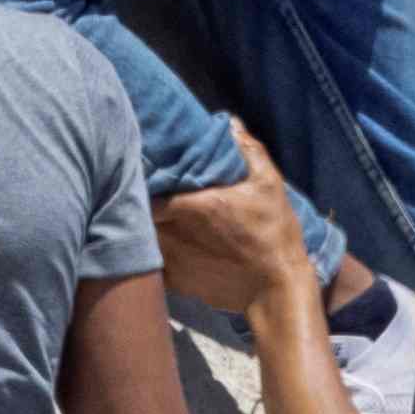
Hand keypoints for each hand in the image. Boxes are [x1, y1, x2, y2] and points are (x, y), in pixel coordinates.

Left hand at [152, 135, 314, 318]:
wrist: (277, 291)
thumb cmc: (275, 235)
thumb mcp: (269, 185)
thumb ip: (249, 151)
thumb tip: (230, 122)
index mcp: (194, 206)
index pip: (147, 191)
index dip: (140, 181)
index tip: (142, 174)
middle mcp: (176, 234)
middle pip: (139, 215)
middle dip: (137, 204)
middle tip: (141, 193)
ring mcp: (173, 261)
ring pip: (142, 240)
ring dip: (142, 230)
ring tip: (145, 218)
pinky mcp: (176, 283)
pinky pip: (151, 265)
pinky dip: (151, 256)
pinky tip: (161, 247)